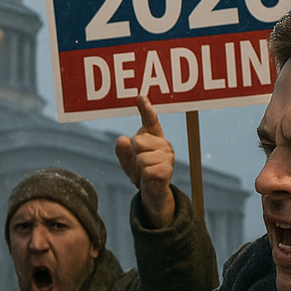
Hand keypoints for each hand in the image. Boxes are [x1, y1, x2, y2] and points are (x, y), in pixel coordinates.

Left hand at [114, 95, 175, 228]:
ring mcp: (168, 157)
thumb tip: (122, 139)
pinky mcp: (167, 170)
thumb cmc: (140, 172)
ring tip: (144, 172)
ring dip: (138, 167)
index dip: (146, 109)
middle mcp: (164, 144)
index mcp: (154, 137)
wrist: (152, 193)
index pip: (150, 120)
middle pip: (138, 141)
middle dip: (134, 154)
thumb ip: (122, 150)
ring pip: (141, 157)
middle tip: (140, 164)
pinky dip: (143, 176)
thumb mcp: (127, 160)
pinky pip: (145, 169)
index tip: (141, 97)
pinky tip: (149, 178)